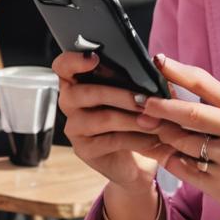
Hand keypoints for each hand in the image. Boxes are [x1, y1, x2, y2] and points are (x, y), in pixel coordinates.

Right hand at [52, 51, 162, 188]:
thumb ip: (143, 79)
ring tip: (155, 121)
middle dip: (120, 95)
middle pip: (85, 93)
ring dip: (132, 119)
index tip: (95, 58)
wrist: (137, 161)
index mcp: (79, 82)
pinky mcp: (84, 149)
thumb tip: (156, 64)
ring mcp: (75, 127)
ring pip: (102, 118)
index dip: (73, 60)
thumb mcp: (141, 95)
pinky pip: (111, 140)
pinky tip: (152, 139)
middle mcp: (70, 103)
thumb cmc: (135, 120)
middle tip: (146, 99)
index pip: (63, 66)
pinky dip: (136, 139)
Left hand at [134, 54, 219, 219]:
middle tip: (141, 102)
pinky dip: (174, 161)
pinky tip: (172, 155)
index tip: (159, 61)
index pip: (208, 85)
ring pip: (184, 146)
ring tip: (155, 130)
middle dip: (160, 107)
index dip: (179, 72)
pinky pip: (187, 172)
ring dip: (164, 137)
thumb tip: (187, 91)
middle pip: (191, 116)